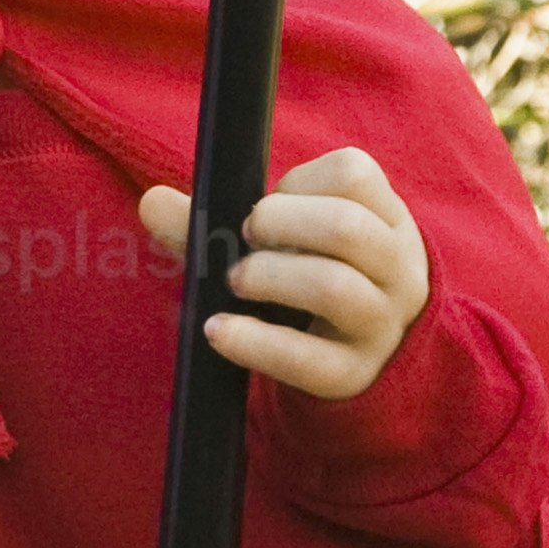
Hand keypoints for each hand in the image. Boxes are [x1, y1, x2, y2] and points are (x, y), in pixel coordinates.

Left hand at [138, 141, 430, 403]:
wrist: (358, 354)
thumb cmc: (310, 276)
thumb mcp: (278, 241)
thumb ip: (214, 220)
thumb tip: (152, 201)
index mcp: (385, 218)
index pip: (354, 174)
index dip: (300, 182)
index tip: (269, 202)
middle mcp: (396, 267)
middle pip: (346, 227)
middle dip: (281, 224)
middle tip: (246, 237)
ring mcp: (380, 323)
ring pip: (334, 288)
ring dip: (270, 277)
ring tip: (235, 280)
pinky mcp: (352, 374)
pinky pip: (308, 359)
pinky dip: (254, 342)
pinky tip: (217, 331)